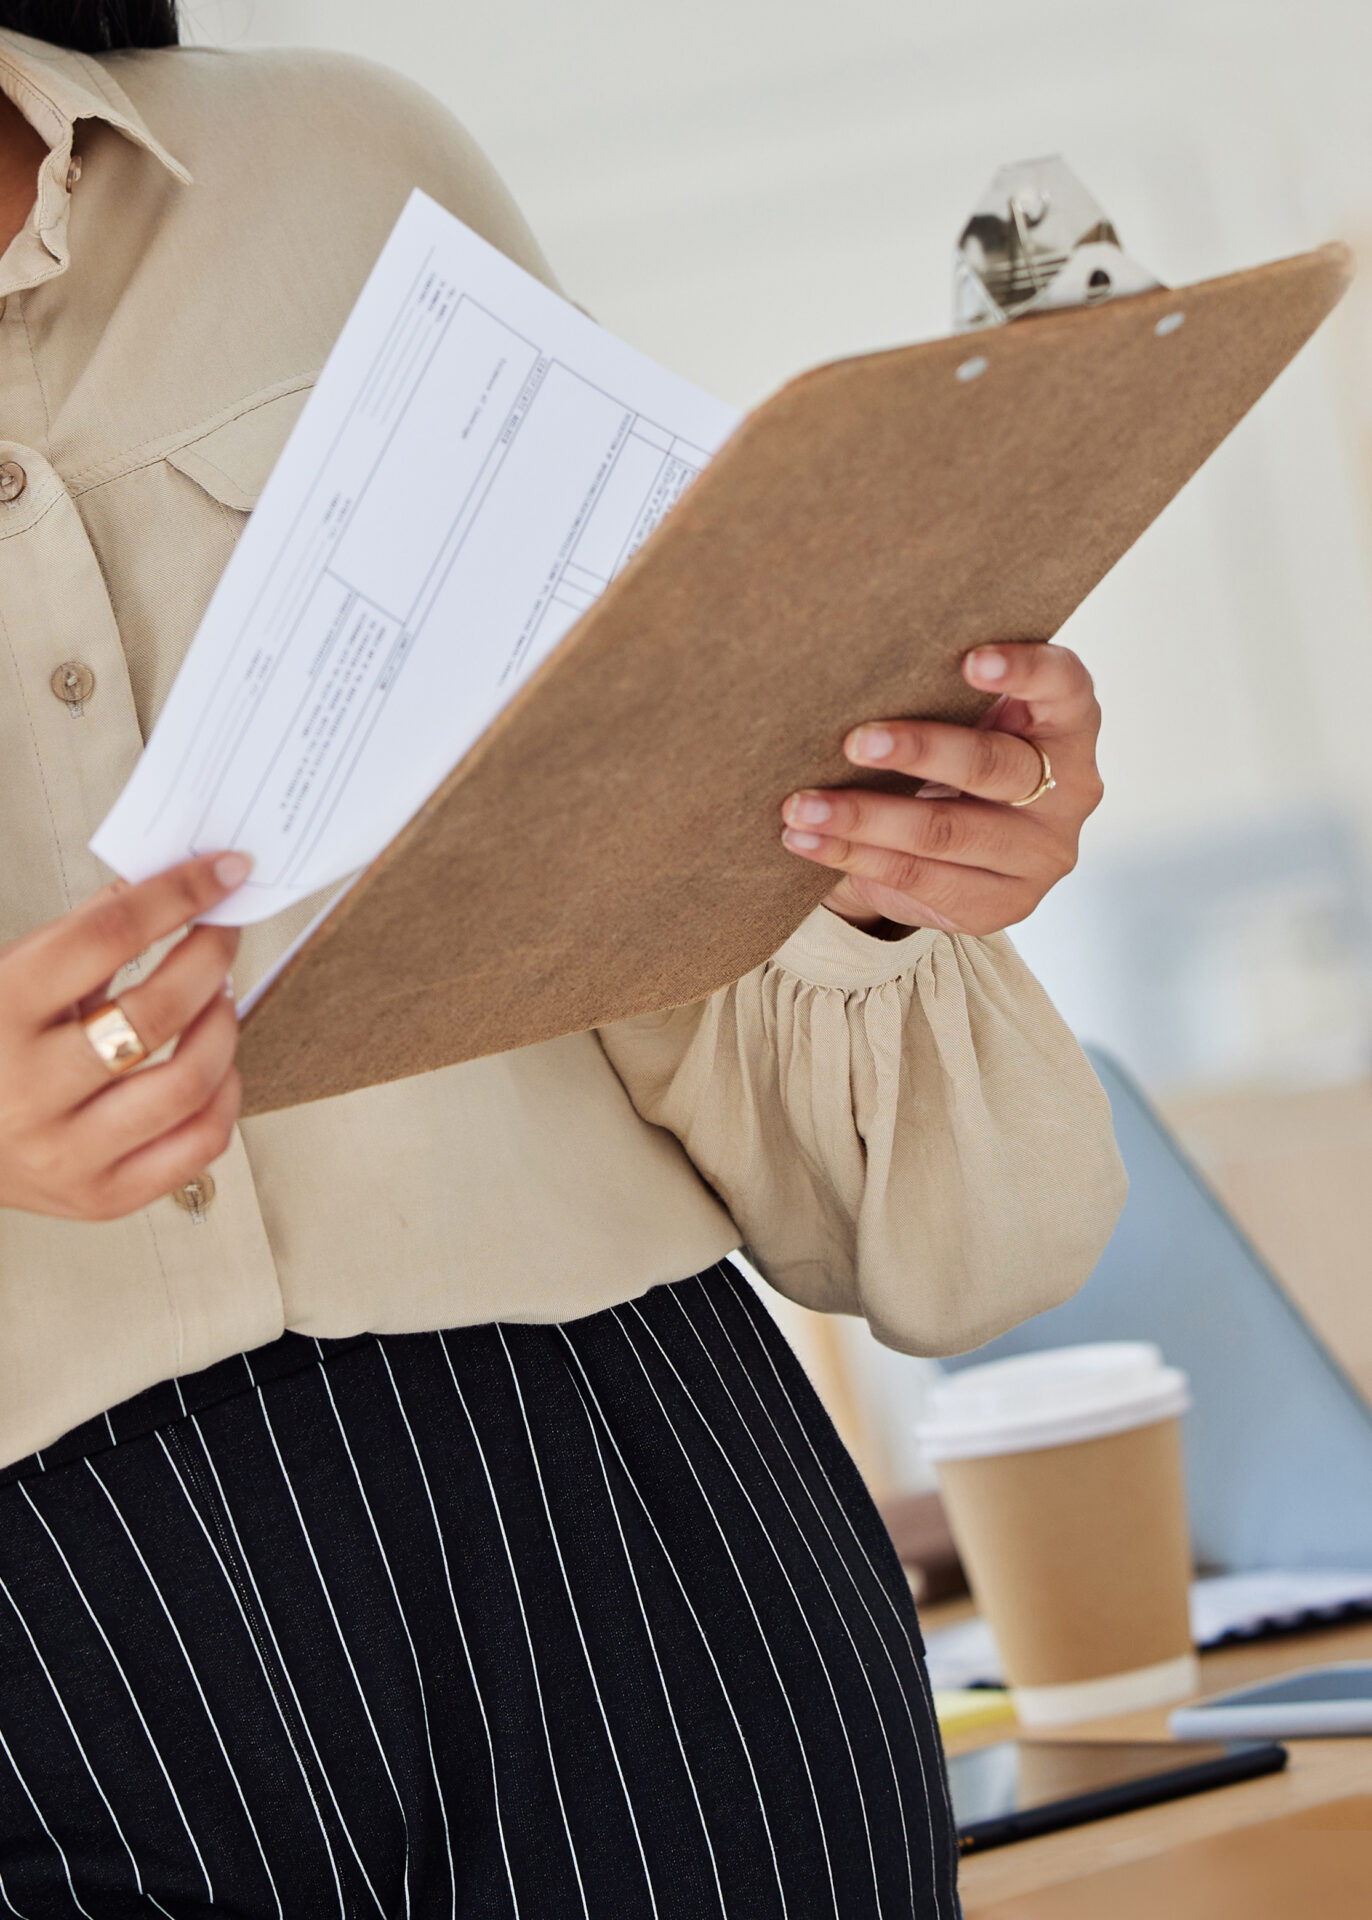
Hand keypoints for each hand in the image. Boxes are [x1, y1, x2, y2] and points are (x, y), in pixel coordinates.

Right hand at [0, 853, 251, 1222]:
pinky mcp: (100, 1196)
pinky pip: (198, 1145)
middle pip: (157, 1012)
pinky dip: (225, 1096)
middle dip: (210, 960)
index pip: (107, 935)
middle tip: (222, 937)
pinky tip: (215, 1066)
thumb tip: (166, 885)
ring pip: (188, 1083)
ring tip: (218, 999)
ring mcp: (66, 1151)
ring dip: (223, 1027)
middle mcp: (28, 1088)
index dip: (179, 894)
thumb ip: (83, 936)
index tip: (224, 873)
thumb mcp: (7, 978)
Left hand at [780, 642, 1101, 934]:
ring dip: (863, 817)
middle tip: (854, 742)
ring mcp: (1041, 855)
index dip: (1022, 669)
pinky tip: (809, 840)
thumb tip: (850, 673)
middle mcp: (1070, 790)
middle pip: (992, 766)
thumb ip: (942, 695)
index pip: (1063, 684)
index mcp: (1068, 724)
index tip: (968, 660)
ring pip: (945, 832)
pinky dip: (853, 856)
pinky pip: (919, 878)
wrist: (960, 854)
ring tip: (803, 806)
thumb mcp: (967, 721)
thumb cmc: (956, 762)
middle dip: (917, 751)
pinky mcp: (1004, 904)